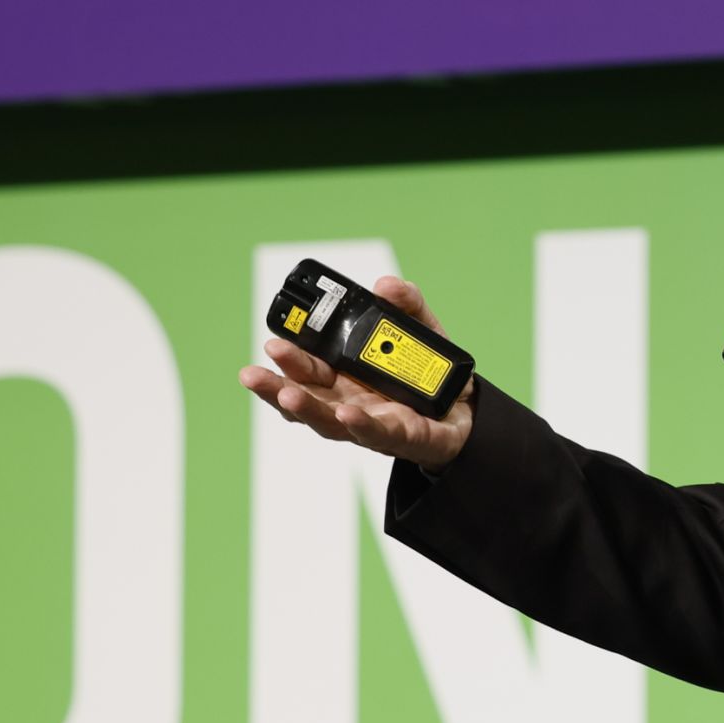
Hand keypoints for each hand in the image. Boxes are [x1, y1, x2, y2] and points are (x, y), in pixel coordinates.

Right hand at [238, 275, 473, 468]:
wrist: (468, 410)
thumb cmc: (430, 373)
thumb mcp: (421, 329)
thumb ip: (406, 304)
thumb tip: (385, 284)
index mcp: (345, 377)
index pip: (307, 370)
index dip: (287, 360)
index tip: (270, 344)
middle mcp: (349, 402)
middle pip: (307, 396)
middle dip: (279, 385)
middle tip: (255, 372)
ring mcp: (370, 424)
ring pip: (329, 421)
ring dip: (306, 408)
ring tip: (287, 394)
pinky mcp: (401, 438)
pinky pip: (377, 432)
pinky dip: (360, 424)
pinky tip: (346, 414)